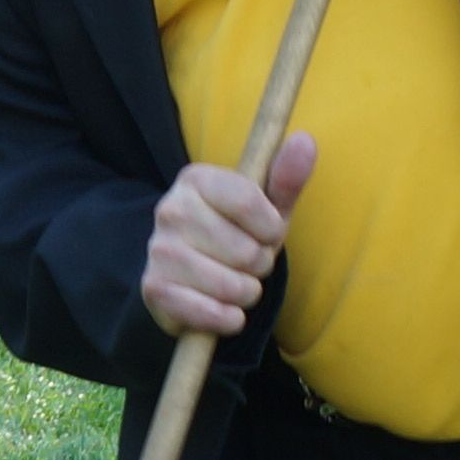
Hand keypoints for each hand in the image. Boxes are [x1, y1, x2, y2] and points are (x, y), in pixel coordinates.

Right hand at [140, 133, 317, 336]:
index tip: (269, 235)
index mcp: (196, 179)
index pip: (249, 202)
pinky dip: (228, 318)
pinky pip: (210, 312)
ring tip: (234, 283)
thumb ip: (285, 178)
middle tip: (246, 263)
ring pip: (231, 286)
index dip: (271, 229)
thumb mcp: (266, 208)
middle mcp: (170, 210)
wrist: (188, 278)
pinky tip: (223, 309)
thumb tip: (306, 141)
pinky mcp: (154, 289)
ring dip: (246, 294)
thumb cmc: (236, 236)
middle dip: (259, 266)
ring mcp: (159, 251)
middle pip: (245, 250)